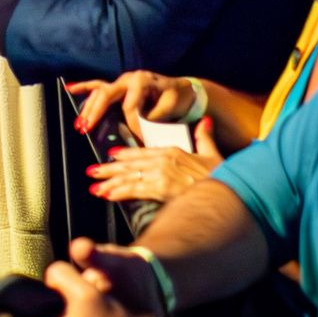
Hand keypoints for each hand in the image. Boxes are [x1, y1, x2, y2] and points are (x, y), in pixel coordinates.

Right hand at [66, 70, 196, 132]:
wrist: (181, 89)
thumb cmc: (176, 97)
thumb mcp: (169, 106)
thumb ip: (153, 117)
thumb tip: (138, 131)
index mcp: (141, 81)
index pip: (129, 105)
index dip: (130, 123)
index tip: (135, 138)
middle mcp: (128, 78)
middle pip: (106, 94)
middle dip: (95, 112)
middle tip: (86, 128)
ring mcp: (121, 82)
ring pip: (99, 92)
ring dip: (88, 108)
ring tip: (80, 124)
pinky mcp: (118, 86)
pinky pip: (98, 86)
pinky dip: (84, 87)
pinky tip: (70, 88)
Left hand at [85, 122, 221, 204]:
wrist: (225, 191)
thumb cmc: (220, 176)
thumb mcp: (212, 153)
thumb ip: (205, 137)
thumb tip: (205, 121)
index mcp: (173, 152)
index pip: (143, 152)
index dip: (126, 154)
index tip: (112, 155)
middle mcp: (163, 160)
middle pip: (131, 164)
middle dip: (110, 168)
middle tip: (92, 172)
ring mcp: (160, 174)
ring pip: (129, 176)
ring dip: (110, 181)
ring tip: (94, 186)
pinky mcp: (160, 189)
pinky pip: (135, 190)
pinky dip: (119, 192)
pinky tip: (108, 195)